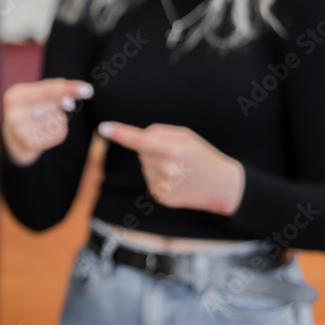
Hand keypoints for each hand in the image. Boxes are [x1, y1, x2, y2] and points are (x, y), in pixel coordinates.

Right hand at [1, 79, 93, 164]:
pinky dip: (60, 128)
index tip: (88, 90)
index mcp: (14, 97)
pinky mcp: (32, 145)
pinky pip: (60, 133)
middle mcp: (14, 115)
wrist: (14, 134)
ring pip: (59, 119)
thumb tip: (79, 95)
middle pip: (55, 105)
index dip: (68, 89)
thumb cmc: (31, 106)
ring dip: (60, 116)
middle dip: (62, 103)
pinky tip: (46, 129)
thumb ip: (57, 88)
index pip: (47, 91)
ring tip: (44, 118)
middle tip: (57, 104)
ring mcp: (22, 132)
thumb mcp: (37, 92)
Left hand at [98, 121, 244, 214]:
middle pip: (141, 151)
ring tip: (180, 168)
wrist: (221, 186)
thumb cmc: (202, 155)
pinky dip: (159, 177)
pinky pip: (150, 179)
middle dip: (152, 149)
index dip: (120, 134)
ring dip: (156, 164)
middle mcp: (165, 169)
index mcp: (173, 150)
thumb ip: (159, 133)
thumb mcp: (186, 136)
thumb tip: (136, 138)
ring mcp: (162, 185)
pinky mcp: (161, 197)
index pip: (140, 141)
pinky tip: (177, 180)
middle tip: (176, 154)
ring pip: (145, 166)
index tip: (103, 128)